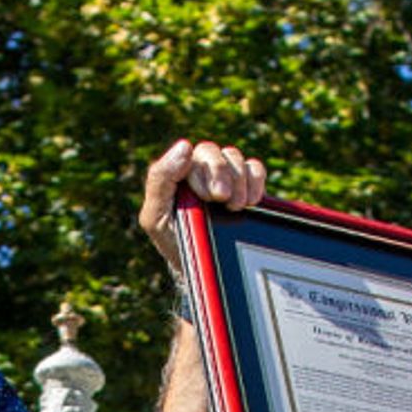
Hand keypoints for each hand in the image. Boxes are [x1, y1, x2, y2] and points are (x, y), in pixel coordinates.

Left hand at [140, 137, 270, 272]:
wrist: (200, 266)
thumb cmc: (173, 239)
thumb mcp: (155, 217)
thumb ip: (160, 180)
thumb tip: (184, 145)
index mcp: (176, 173)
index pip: (190, 157)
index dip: (203, 172)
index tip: (209, 196)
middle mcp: (199, 169)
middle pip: (212, 152)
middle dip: (221, 174)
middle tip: (223, 199)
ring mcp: (223, 175)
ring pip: (234, 157)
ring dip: (238, 180)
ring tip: (236, 206)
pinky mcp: (245, 184)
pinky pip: (255, 168)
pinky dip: (256, 180)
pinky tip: (251, 201)